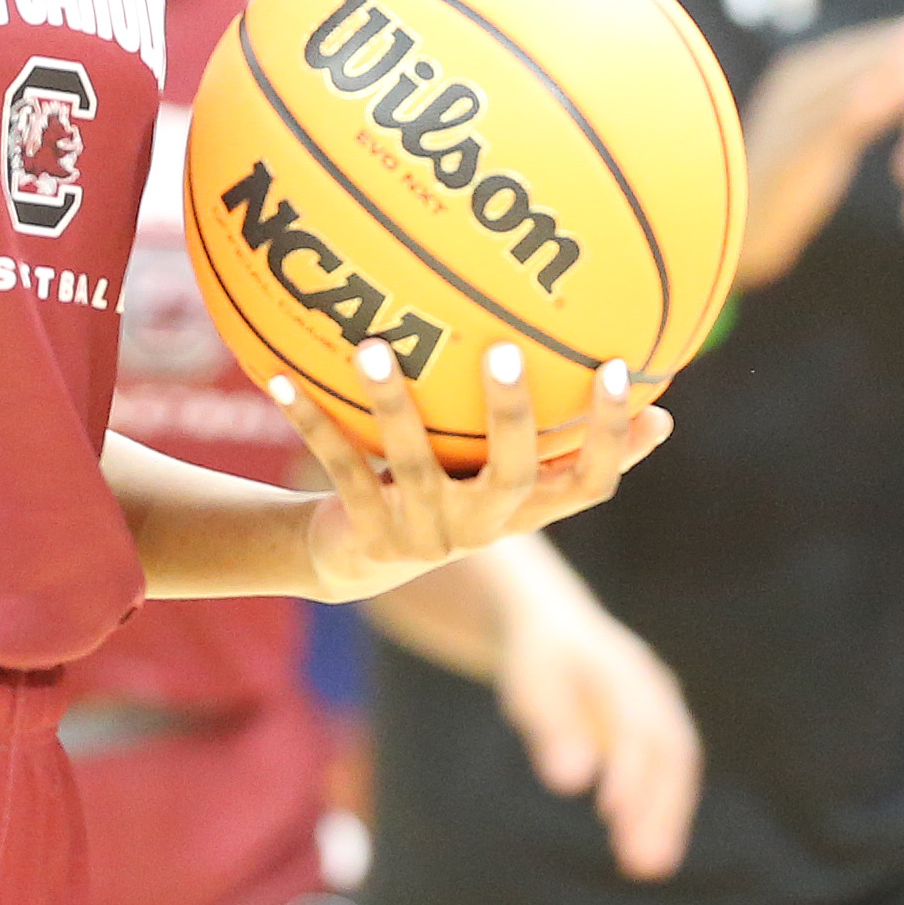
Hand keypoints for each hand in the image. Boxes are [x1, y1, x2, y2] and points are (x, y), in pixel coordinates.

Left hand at [273, 341, 670, 603]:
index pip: (590, 482)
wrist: (357, 557)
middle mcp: (483, 525)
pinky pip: (339, 467)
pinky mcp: (367, 533)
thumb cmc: (444, 489)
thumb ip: (543, 430)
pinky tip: (279, 379)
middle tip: (506, 352)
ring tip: (373, 347)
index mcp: (524, 507)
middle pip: (510, 473)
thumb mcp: (494, 467)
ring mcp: (425, 533)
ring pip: (413, 465)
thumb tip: (624, 366)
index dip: (613, 437)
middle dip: (511, 414)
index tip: (622, 373)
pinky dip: (309, 421)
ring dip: (391, 404)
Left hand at [491, 556, 701, 878]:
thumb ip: (552, 727)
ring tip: (648, 868)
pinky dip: (661, 812)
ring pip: (677, 770)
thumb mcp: (532, 684)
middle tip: (646, 863)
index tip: (612, 814)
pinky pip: (669, 776)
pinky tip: (644, 850)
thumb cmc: (538, 657)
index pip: (637, 725)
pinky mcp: (659, 731)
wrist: (556, 623)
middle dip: (661, 808)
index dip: (630, 771)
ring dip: (667, 819)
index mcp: (623, 669)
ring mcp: (664, 709)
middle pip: (672, 752)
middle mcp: (655, 689)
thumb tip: (570, 782)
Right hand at [738, 3, 903, 287]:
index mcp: (797, 83)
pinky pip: (836, 122)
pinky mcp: (790, 156)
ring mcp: (787, 122)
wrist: (723, 233)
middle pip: (853, 57)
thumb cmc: (779, 187)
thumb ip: (852, 110)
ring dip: (890, 66)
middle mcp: (789, 92)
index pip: (855, 49)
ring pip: (846, 85)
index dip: (902, 32)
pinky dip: (874, 102)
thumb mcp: (819, 143)